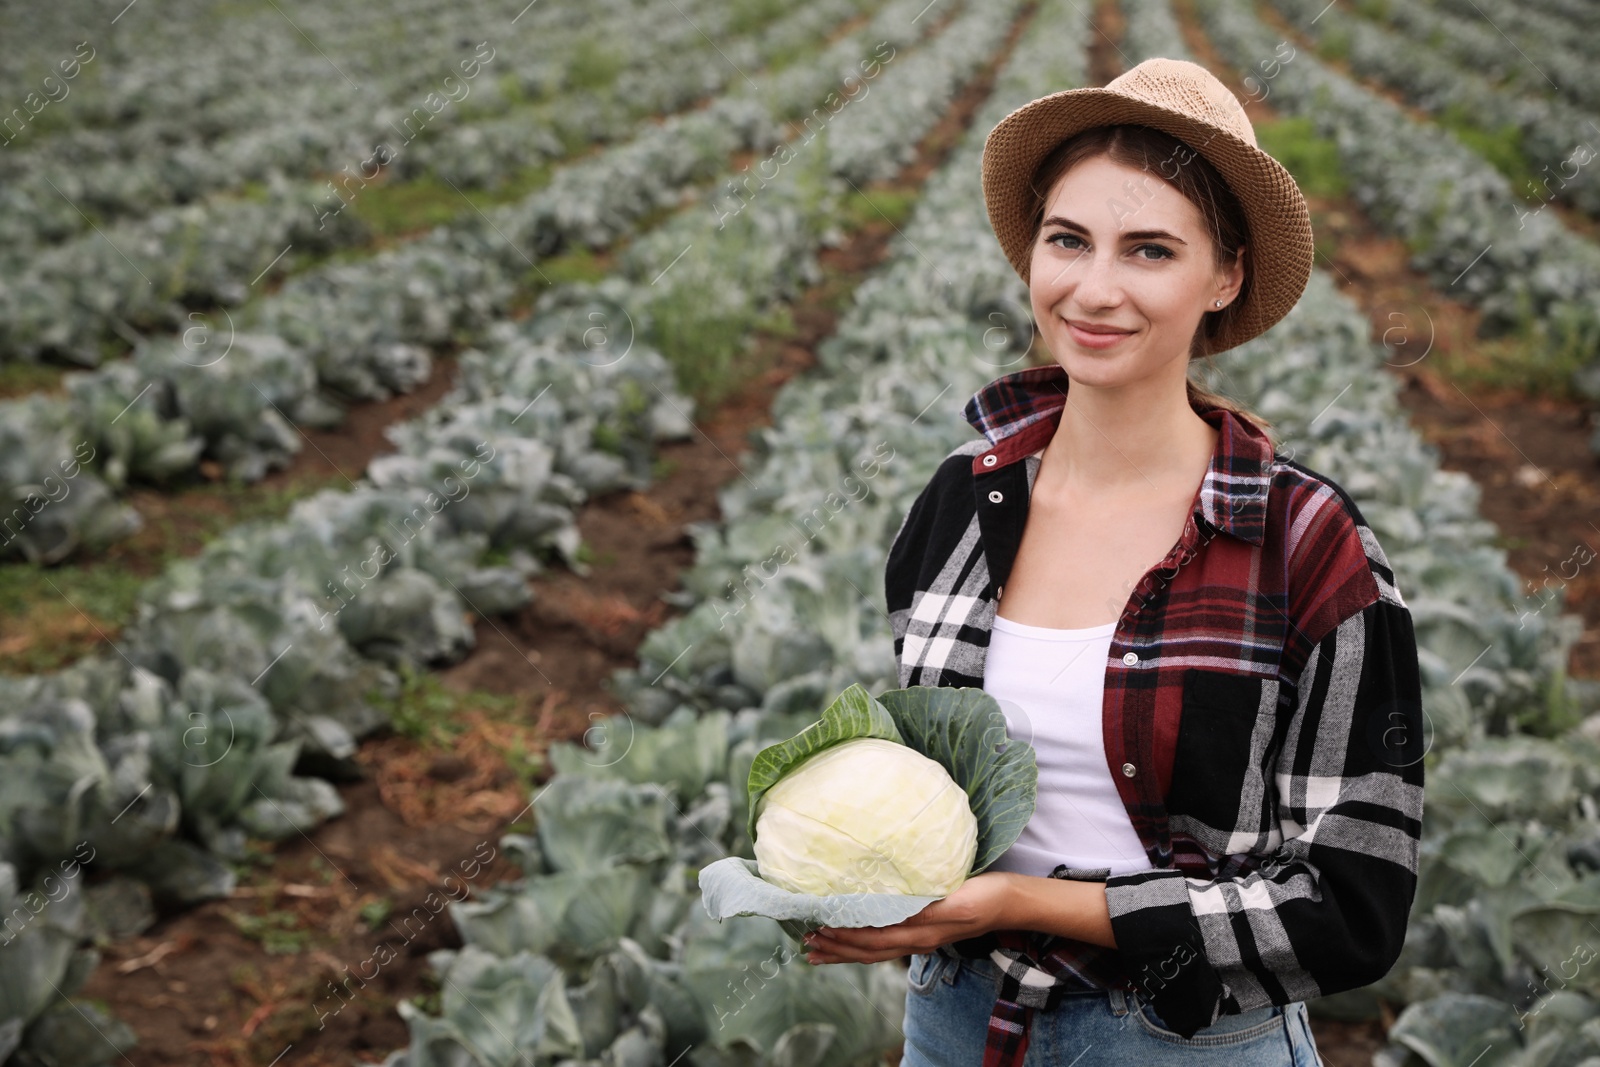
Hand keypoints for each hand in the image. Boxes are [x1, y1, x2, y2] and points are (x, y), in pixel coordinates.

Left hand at [803, 872, 1017, 964]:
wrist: (1010, 901)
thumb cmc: (984, 896)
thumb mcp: (954, 902)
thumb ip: (924, 912)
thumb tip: (890, 917)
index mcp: (919, 933)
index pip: (871, 939)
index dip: (843, 937)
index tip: (818, 929)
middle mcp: (916, 940)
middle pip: (867, 951)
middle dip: (836, 949)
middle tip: (806, 945)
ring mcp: (920, 939)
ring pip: (874, 950)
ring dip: (845, 951)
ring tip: (819, 950)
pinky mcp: (925, 932)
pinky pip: (887, 943)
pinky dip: (864, 945)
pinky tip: (856, 940)